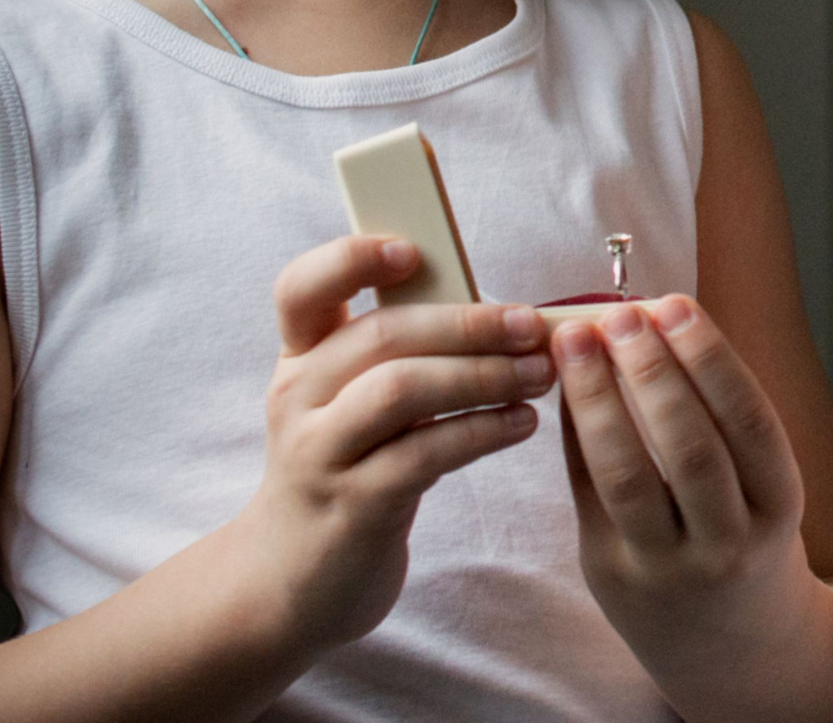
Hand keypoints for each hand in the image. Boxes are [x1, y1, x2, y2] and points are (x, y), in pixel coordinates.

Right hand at [235, 236, 550, 651]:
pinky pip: (425, 454)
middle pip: (382, 336)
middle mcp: (300, 398)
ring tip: (540, 376)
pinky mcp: (352, 506)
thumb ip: (399, 354)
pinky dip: (483, 431)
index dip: (350, 259)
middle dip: (468, 324)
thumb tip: (501, 312)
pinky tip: (521, 424)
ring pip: (401, 390)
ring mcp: (320, 453)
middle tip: (532, 326)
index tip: (412, 251)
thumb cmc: (347, 469)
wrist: (292, 581)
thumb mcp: (350, 404)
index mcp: (301, 359)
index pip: (301, 288)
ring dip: (484, 375)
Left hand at [557, 297, 819, 680]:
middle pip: (688, 447)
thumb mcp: (764, 488)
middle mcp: (727, 543)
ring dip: (598, 399)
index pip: (747, 421)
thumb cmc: (748, 538)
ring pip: (628, 475)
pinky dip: (575, 433)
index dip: (709, 358)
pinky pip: (589, 493)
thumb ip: (722, 419)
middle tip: (621, 314)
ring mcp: (665, 566)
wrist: (732, 648)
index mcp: (779, 509)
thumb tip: (659, 319)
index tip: (675, 304)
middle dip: (651, 371)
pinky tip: (567, 387)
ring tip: (576, 341)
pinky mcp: (610, 573)